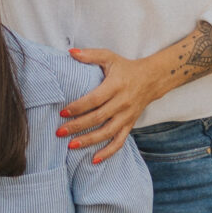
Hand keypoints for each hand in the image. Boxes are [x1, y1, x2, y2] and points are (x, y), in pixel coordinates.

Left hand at [57, 46, 160, 161]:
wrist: (151, 79)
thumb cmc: (126, 68)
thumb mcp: (109, 57)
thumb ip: (89, 55)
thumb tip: (69, 53)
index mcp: (115, 86)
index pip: (94, 99)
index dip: (78, 107)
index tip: (62, 112)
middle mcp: (122, 103)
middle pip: (98, 118)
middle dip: (77, 126)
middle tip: (59, 132)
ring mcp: (127, 116)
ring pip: (107, 133)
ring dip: (89, 141)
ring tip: (71, 146)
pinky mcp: (130, 125)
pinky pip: (119, 142)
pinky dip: (108, 152)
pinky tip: (94, 160)